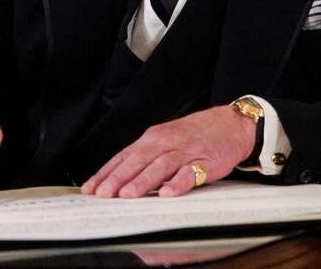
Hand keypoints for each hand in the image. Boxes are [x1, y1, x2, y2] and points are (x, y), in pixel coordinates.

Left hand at [81, 105, 256, 198]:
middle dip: (117, 178)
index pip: (123, 157)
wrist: (230, 124)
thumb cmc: (194, 136)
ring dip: (142, 181)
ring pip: (159, 166)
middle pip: (137, 161)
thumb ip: (144, 158)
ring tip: (127, 196)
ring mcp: (184, 151)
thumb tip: (119, 179)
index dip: (106, 172)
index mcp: (152, 139)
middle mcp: (165, 143)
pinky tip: (167, 194)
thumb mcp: (165, 141)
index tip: (90, 188)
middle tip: (102, 194)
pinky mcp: (205, 162)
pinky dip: (178, 183)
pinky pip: (190, 173)